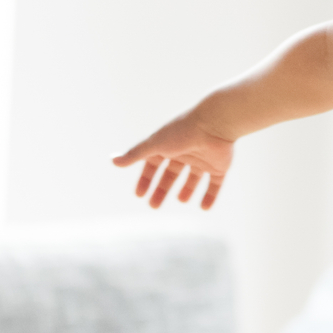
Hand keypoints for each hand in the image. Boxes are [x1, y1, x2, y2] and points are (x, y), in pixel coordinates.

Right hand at [113, 113, 235, 208]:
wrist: (216, 123)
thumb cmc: (183, 131)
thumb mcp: (155, 144)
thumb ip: (135, 154)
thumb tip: (112, 161)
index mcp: (168, 145)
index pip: (153, 165)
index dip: (146, 180)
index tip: (139, 195)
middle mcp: (185, 152)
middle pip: (171, 174)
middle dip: (161, 189)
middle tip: (154, 206)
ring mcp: (203, 159)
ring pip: (193, 178)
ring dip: (187, 190)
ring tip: (181, 200)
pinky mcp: (219, 166)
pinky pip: (215, 184)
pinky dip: (210, 196)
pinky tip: (204, 208)